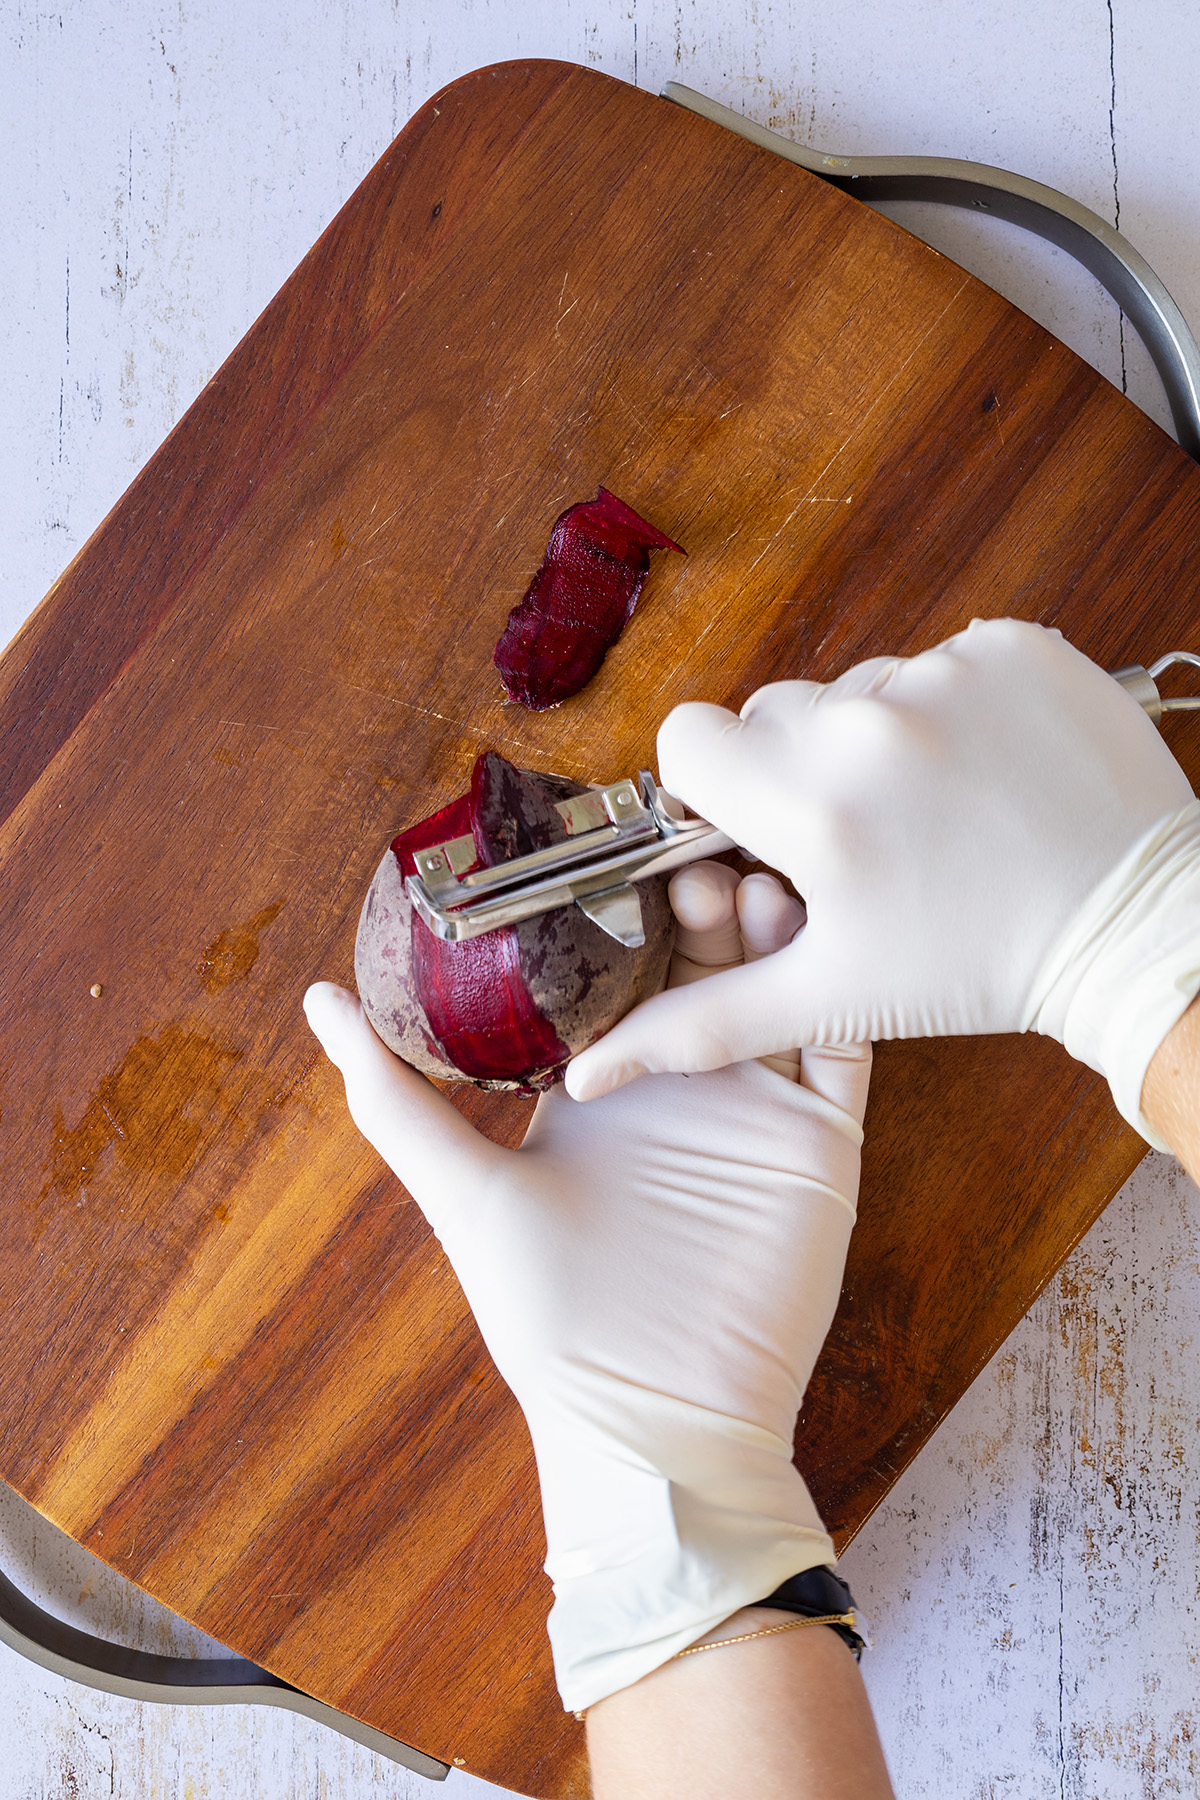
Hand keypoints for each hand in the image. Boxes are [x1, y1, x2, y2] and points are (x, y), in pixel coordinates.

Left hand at [305, 866, 868, 1713]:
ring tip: (742, 880)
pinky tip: (810, 937)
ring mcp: (759, 1106)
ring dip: (767, 926)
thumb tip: (316, 1000)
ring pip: (776, 983)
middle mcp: (686, 1080)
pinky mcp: (820, 1142)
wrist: (653, 1423)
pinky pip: (838, 1045)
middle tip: (688, 852)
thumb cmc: (549, 1318)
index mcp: (609, 1079)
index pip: (622, 965)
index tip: (614, 840)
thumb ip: (395, 1099)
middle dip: (697, 897)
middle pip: (705, 958)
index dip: (623, 903)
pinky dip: (829, 989)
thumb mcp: (465, 1193)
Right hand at [566, 619, 1199, 1143]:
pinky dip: (953, 706)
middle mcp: (872, 722)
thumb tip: (590, 1070)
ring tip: (936, 806)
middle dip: (797, 767)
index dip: (713, 785)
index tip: (761, 824)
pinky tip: (989, 769)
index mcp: (812, 803)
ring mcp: (951, 672)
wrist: (1137, 927)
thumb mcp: (832, 998)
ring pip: (859, 686)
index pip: (689, 736)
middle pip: (773, 711)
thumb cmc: (984, 965)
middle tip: (861, 835)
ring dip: (877, 736)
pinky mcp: (1015, 647)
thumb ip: (703, 1023)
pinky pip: (942, 659)